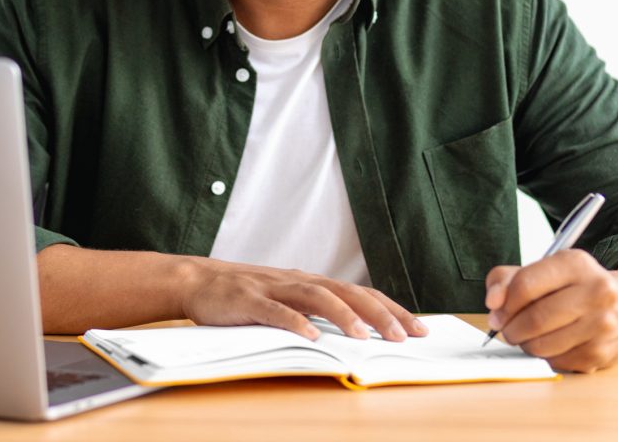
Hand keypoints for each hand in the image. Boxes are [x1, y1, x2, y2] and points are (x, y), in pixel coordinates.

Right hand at [180, 259, 426, 341]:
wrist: (198, 281)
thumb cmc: (247, 297)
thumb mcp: (288, 301)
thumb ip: (317, 313)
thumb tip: (358, 334)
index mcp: (311, 282)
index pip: (361, 294)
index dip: (391, 310)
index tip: (419, 329)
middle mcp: (298, 281)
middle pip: (346, 293)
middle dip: (378, 314)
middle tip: (403, 337)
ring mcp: (273, 288)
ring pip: (316, 297)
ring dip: (342, 316)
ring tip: (363, 337)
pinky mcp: (248, 299)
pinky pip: (275, 310)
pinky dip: (295, 322)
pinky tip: (312, 336)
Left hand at [484, 249, 617, 372]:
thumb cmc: (575, 287)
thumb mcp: (543, 270)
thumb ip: (506, 279)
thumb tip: (493, 303)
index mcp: (576, 263)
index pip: (525, 285)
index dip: (503, 303)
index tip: (496, 312)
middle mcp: (597, 292)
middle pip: (534, 319)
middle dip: (511, 328)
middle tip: (507, 329)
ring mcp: (603, 325)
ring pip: (542, 345)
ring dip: (525, 344)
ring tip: (527, 336)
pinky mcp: (603, 353)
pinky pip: (556, 362)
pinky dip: (545, 356)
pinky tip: (551, 344)